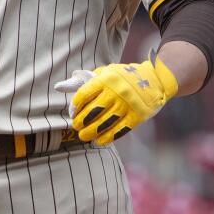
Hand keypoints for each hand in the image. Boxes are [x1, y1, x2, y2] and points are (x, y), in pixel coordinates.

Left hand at [54, 51, 178, 145]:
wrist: (156, 78)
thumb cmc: (124, 77)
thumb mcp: (104, 73)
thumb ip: (83, 81)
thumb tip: (58, 87)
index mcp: (106, 79)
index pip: (84, 94)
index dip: (75, 106)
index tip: (72, 113)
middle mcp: (116, 92)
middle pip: (93, 111)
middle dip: (82, 122)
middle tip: (76, 127)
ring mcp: (128, 104)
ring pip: (105, 122)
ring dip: (92, 131)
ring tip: (84, 136)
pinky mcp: (138, 116)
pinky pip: (120, 129)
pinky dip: (109, 137)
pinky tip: (100, 140)